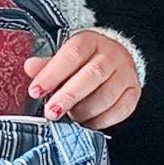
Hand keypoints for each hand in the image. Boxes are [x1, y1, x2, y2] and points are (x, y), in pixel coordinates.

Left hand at [24, 31, 141, 130]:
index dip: (53, 74)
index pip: (73, 54)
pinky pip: (120, 110)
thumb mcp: (64, 58)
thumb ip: (47, 65)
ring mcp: (126, 74)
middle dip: (69, 96)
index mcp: (90, 41)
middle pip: (92, 75)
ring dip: (84, 111)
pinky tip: (87, 122)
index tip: (35, 91)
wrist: (115, 60)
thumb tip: (29, 67)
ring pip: (107, 95)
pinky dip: (101, 120)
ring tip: (70, 117)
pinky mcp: (134, 92)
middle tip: (51, 112)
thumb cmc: (83, 63)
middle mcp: (111, 55)